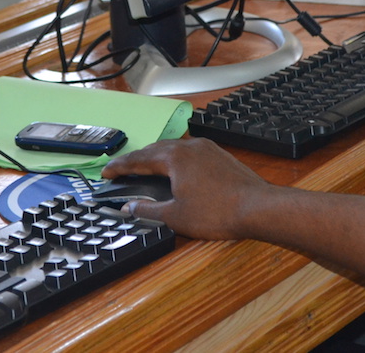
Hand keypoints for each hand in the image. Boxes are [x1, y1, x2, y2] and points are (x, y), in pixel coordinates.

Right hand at [101, 138, 272, 239]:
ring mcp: (207, 149)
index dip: (120, 166)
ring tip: (146, 169)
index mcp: (174, 157)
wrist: (258, 208)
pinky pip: (190, 152)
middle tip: (122, 170)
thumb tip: (130, 207)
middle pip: (155, 149)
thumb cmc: (217, 212)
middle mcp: (189, 146)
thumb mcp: (176, 216)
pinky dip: (175, 159)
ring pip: (174, 148)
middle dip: (137, 160)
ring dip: (157, 157)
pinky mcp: (220, 156)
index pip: (139, 159)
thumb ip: (148, 210)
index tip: (106, 172)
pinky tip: (177, 171)